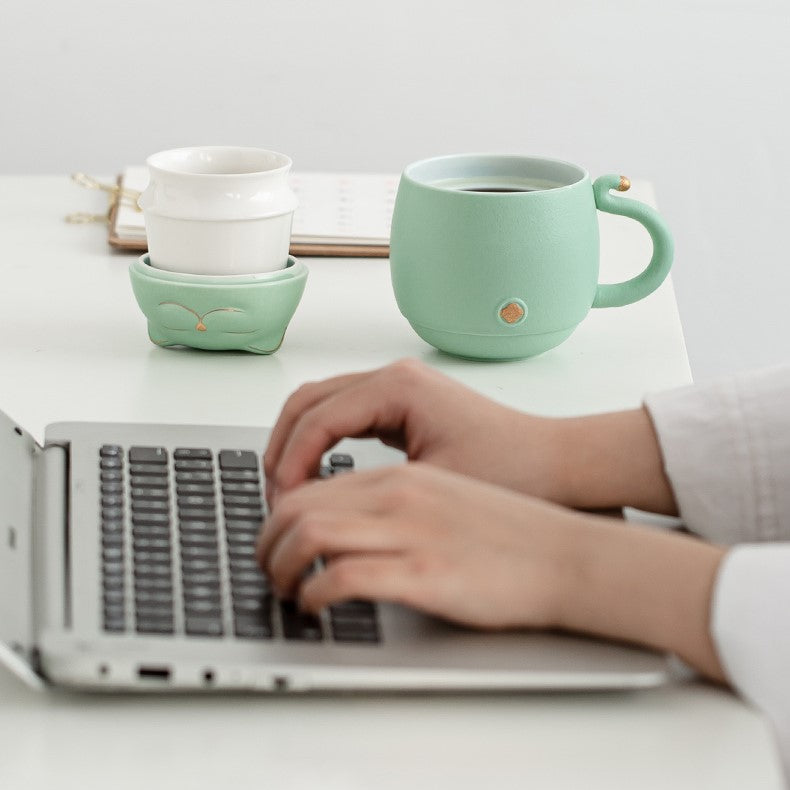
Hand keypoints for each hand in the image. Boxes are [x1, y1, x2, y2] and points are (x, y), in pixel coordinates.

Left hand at [257, 462, 576, 628]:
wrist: (566, 554)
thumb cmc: (511, 532)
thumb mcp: (444, 495)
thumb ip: (392, 500)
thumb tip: (343, 520)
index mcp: (403, 474)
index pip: (314, 479)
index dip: (278, 508)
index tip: (274, 535)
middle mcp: (400, 494)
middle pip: (298, 502)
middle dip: (264, 536)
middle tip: (265, 563)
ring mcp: (410, 531)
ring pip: (308, 532)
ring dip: (278, 563)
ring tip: (281, 585)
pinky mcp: (424, 573)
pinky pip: (341, 576)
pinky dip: (312, 592)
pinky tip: (314, 604)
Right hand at [263, 359, 564, 506]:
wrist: (555, 463)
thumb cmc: (510, 470)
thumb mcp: (432, 484)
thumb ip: (364, 490)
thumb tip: (313, 507)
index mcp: (398, 385)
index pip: (317, 417)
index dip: (289, 460)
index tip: (282, 501)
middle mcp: (393, 376)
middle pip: (308, 401)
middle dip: (282, 445)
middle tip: (274, 494)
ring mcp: (396, 387)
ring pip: (320, 404)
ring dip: (296, 442)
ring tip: (287, 488)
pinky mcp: (401, 404)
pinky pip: (343, 415)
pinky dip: (320, 442)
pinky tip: (316, 476)